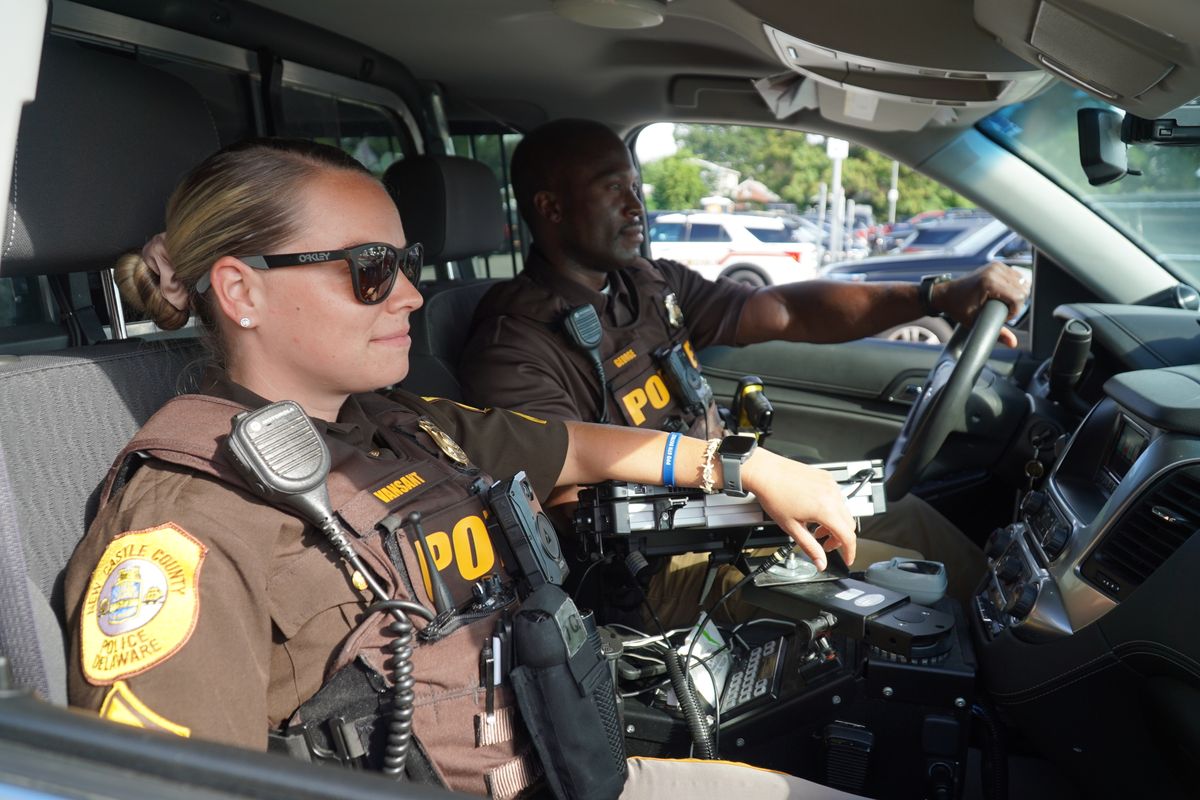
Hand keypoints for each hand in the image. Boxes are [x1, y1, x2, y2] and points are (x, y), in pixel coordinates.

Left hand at [741, 449, 855, 569]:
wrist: (766, 472)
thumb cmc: (774, 495)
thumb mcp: (792, 528)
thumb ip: (810, 548)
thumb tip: (821, 563)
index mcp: (825, 509)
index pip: (848, 536)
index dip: (850, 552)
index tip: (847, 559)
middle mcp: (832, 495)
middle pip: (848, 524)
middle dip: (839, 539)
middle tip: (824, 544)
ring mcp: (830, 484)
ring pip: (844, 511)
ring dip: (835, 524)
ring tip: (816, 528)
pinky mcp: (826, 477)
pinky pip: (837, 497)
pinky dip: (832, 509)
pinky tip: (815, 512)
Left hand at [931, 262, 1028, 346]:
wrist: (946, 294)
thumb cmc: (958, 308)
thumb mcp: (976, 322)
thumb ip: (997, 333)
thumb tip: (1012, 342)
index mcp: (989, 282)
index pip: (1018, 296)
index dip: (1015, 310)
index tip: (1003, 316)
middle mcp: (994, 271)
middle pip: (1023, 288)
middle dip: (1016, 303)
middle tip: (1001, 310)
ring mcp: (996, 266)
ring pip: (1023, 281)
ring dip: (1017, 294)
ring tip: (1002, 302)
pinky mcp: (997, 265)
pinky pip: (1017, 275)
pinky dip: (1015, 286)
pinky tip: (1005, 293)